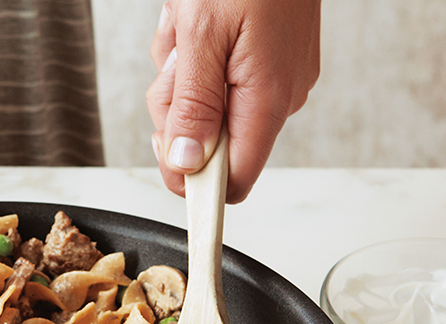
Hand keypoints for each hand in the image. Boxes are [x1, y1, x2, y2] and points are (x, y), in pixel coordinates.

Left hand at [147, 0, 319, 202]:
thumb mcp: (203, 33)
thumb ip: (194, 104)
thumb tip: (186, 164)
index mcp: (268, 99)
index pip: (232, 181)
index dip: (193, 180)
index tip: (165, 154)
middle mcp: (280, 97)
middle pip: (210, 143)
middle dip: (176, 105)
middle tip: (174, 58)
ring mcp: (277, 79)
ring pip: (208, 106)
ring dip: (182, 71)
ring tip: (189, 24)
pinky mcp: (270, 62)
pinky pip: (220, 78)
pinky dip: (199, 55)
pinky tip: (199, 20)